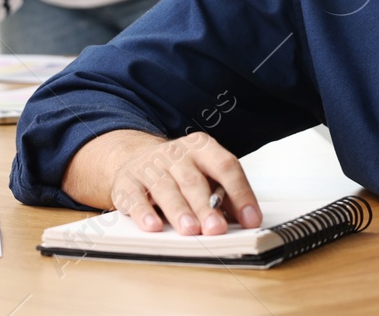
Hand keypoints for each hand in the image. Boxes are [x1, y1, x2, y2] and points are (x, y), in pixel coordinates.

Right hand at [86, 130, 261, 235]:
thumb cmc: (179, 174)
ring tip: (190, 230)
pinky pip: (135, 197)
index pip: (225, 166)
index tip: (251, 219)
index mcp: (202, 148)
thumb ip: (225, 195)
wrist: (134, 159)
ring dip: (179, 210)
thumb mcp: (205, 175)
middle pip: (194, 180)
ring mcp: (150, 166)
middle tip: (216, 229)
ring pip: (165, 188)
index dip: (240, 193)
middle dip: (206, 206)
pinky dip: (143, 213)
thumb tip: (246, 221)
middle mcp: (176, 154)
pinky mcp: (127, 182)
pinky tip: (153, 227)